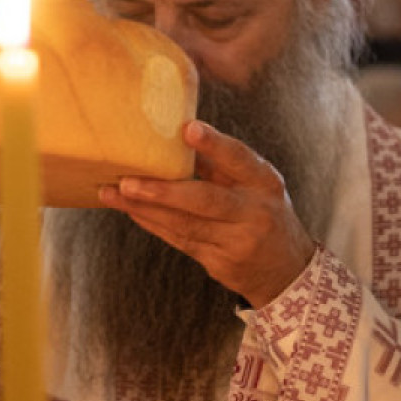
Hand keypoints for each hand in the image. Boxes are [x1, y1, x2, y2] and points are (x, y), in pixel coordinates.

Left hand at [99, 120, 315, 308]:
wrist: (287, 270)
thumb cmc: (264, 213)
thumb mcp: (257, 184)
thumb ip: (222, 164)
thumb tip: (177, 136)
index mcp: (265, 183)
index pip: (239, 160)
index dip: (214, 145)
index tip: (187, 130)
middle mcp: (253, 212)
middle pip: (205, 201)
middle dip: (163, 191)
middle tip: (127, 181)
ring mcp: (237, 242)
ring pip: (184, 224)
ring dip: (145, 208)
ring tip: (113, 192)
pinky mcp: (219, 263)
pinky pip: (180, 239)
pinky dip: (152, 223)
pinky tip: (130, 210)